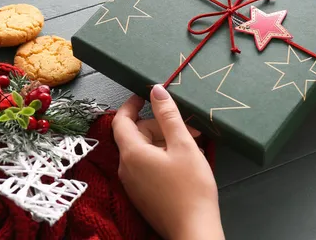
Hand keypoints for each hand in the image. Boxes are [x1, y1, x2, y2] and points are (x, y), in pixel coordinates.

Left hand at [112, 85, 223, 239]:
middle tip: (189, 126)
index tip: (145, 94)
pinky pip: (148, 166)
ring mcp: (133, 184)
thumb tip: (156, 90)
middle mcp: (127, 168)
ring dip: (165, 141)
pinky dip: (163, 157)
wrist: (193, 231)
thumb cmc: (191, 187)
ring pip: (145, 151)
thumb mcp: (183, 145)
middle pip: (137, 135)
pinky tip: (186, 160)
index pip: (121, 120)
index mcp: (132, 153)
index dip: (131, 104)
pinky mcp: (143, 195)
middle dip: (161, 125)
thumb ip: (168, 115)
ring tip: (193, 144)